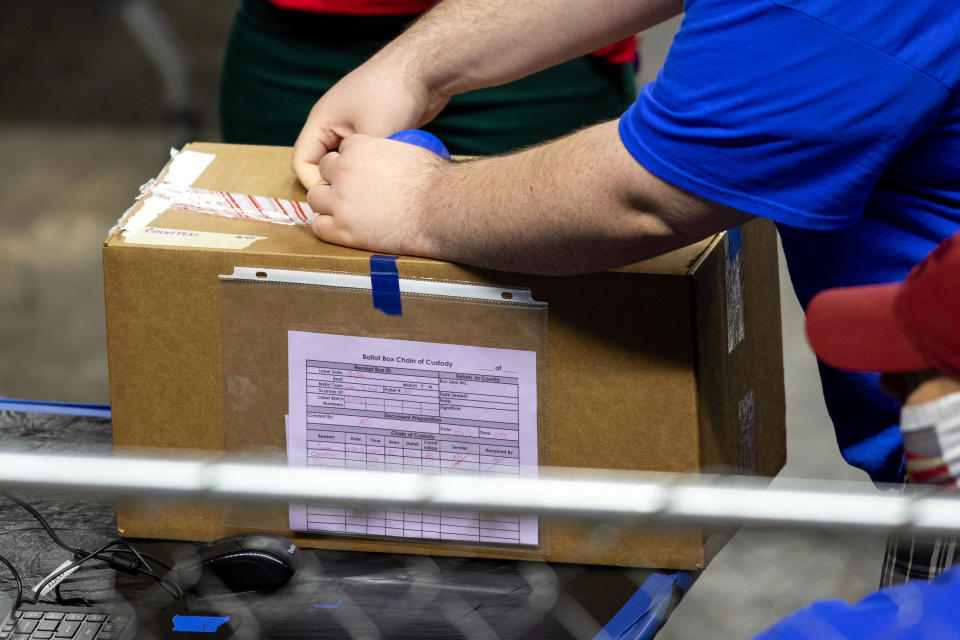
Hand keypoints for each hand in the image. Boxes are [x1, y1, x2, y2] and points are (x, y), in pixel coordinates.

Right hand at [292, 61, 449, 189]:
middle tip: (355, 202)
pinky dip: (370, 170)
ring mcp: (353, 128)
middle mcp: (333, 125)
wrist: (424, 69)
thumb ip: (358, 165)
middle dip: (334, 184)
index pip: (302, 163)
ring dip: (355, 178)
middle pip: (321, 165)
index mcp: (321, 122)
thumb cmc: (391, 94)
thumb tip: (355, 194)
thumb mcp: (373, 133)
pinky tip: (387, 181)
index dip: (314, 184)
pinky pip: (363, 159)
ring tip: (372, 194)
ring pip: (344, 164)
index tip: (337, 199)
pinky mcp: (375, 131)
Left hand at [307, 134, 445, 255]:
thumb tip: (392, 158)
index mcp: (359, 147)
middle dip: (335, 179)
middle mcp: (344, 171)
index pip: (342, 150)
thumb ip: (390, 152)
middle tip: (353, 192)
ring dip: (328, 202)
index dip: (352, 162)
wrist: (440, 210)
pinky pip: (319, 227)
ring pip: (316, 198)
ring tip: (346, 210)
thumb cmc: (434, 182)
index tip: (363, 173)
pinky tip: (343, 227)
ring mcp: (340, 201)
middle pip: (324, 171)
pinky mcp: (343, 229)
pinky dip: (328, 226)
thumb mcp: (409, 152)